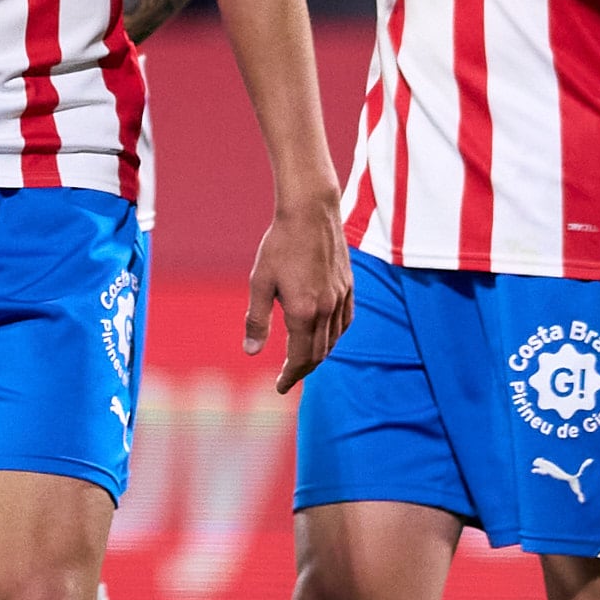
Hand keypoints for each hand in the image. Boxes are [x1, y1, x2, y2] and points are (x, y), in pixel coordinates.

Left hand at [242, 193, 352, 394]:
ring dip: (319, 355)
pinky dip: (335, 336)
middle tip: (289, 378)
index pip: (300, 357)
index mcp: (303, 311)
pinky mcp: (349, 287)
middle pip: (319, 354)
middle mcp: (326, 309)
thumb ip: (256, 320)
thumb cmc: (280, 244)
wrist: (311, 212)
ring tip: (303, 360)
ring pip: (334, 340)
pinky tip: (325, 335)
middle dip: (303, 370)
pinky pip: (346, 322)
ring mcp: (341, 298)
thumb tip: (250, 353)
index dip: (290, 376)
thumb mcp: (260, 282)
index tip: (280, 388)